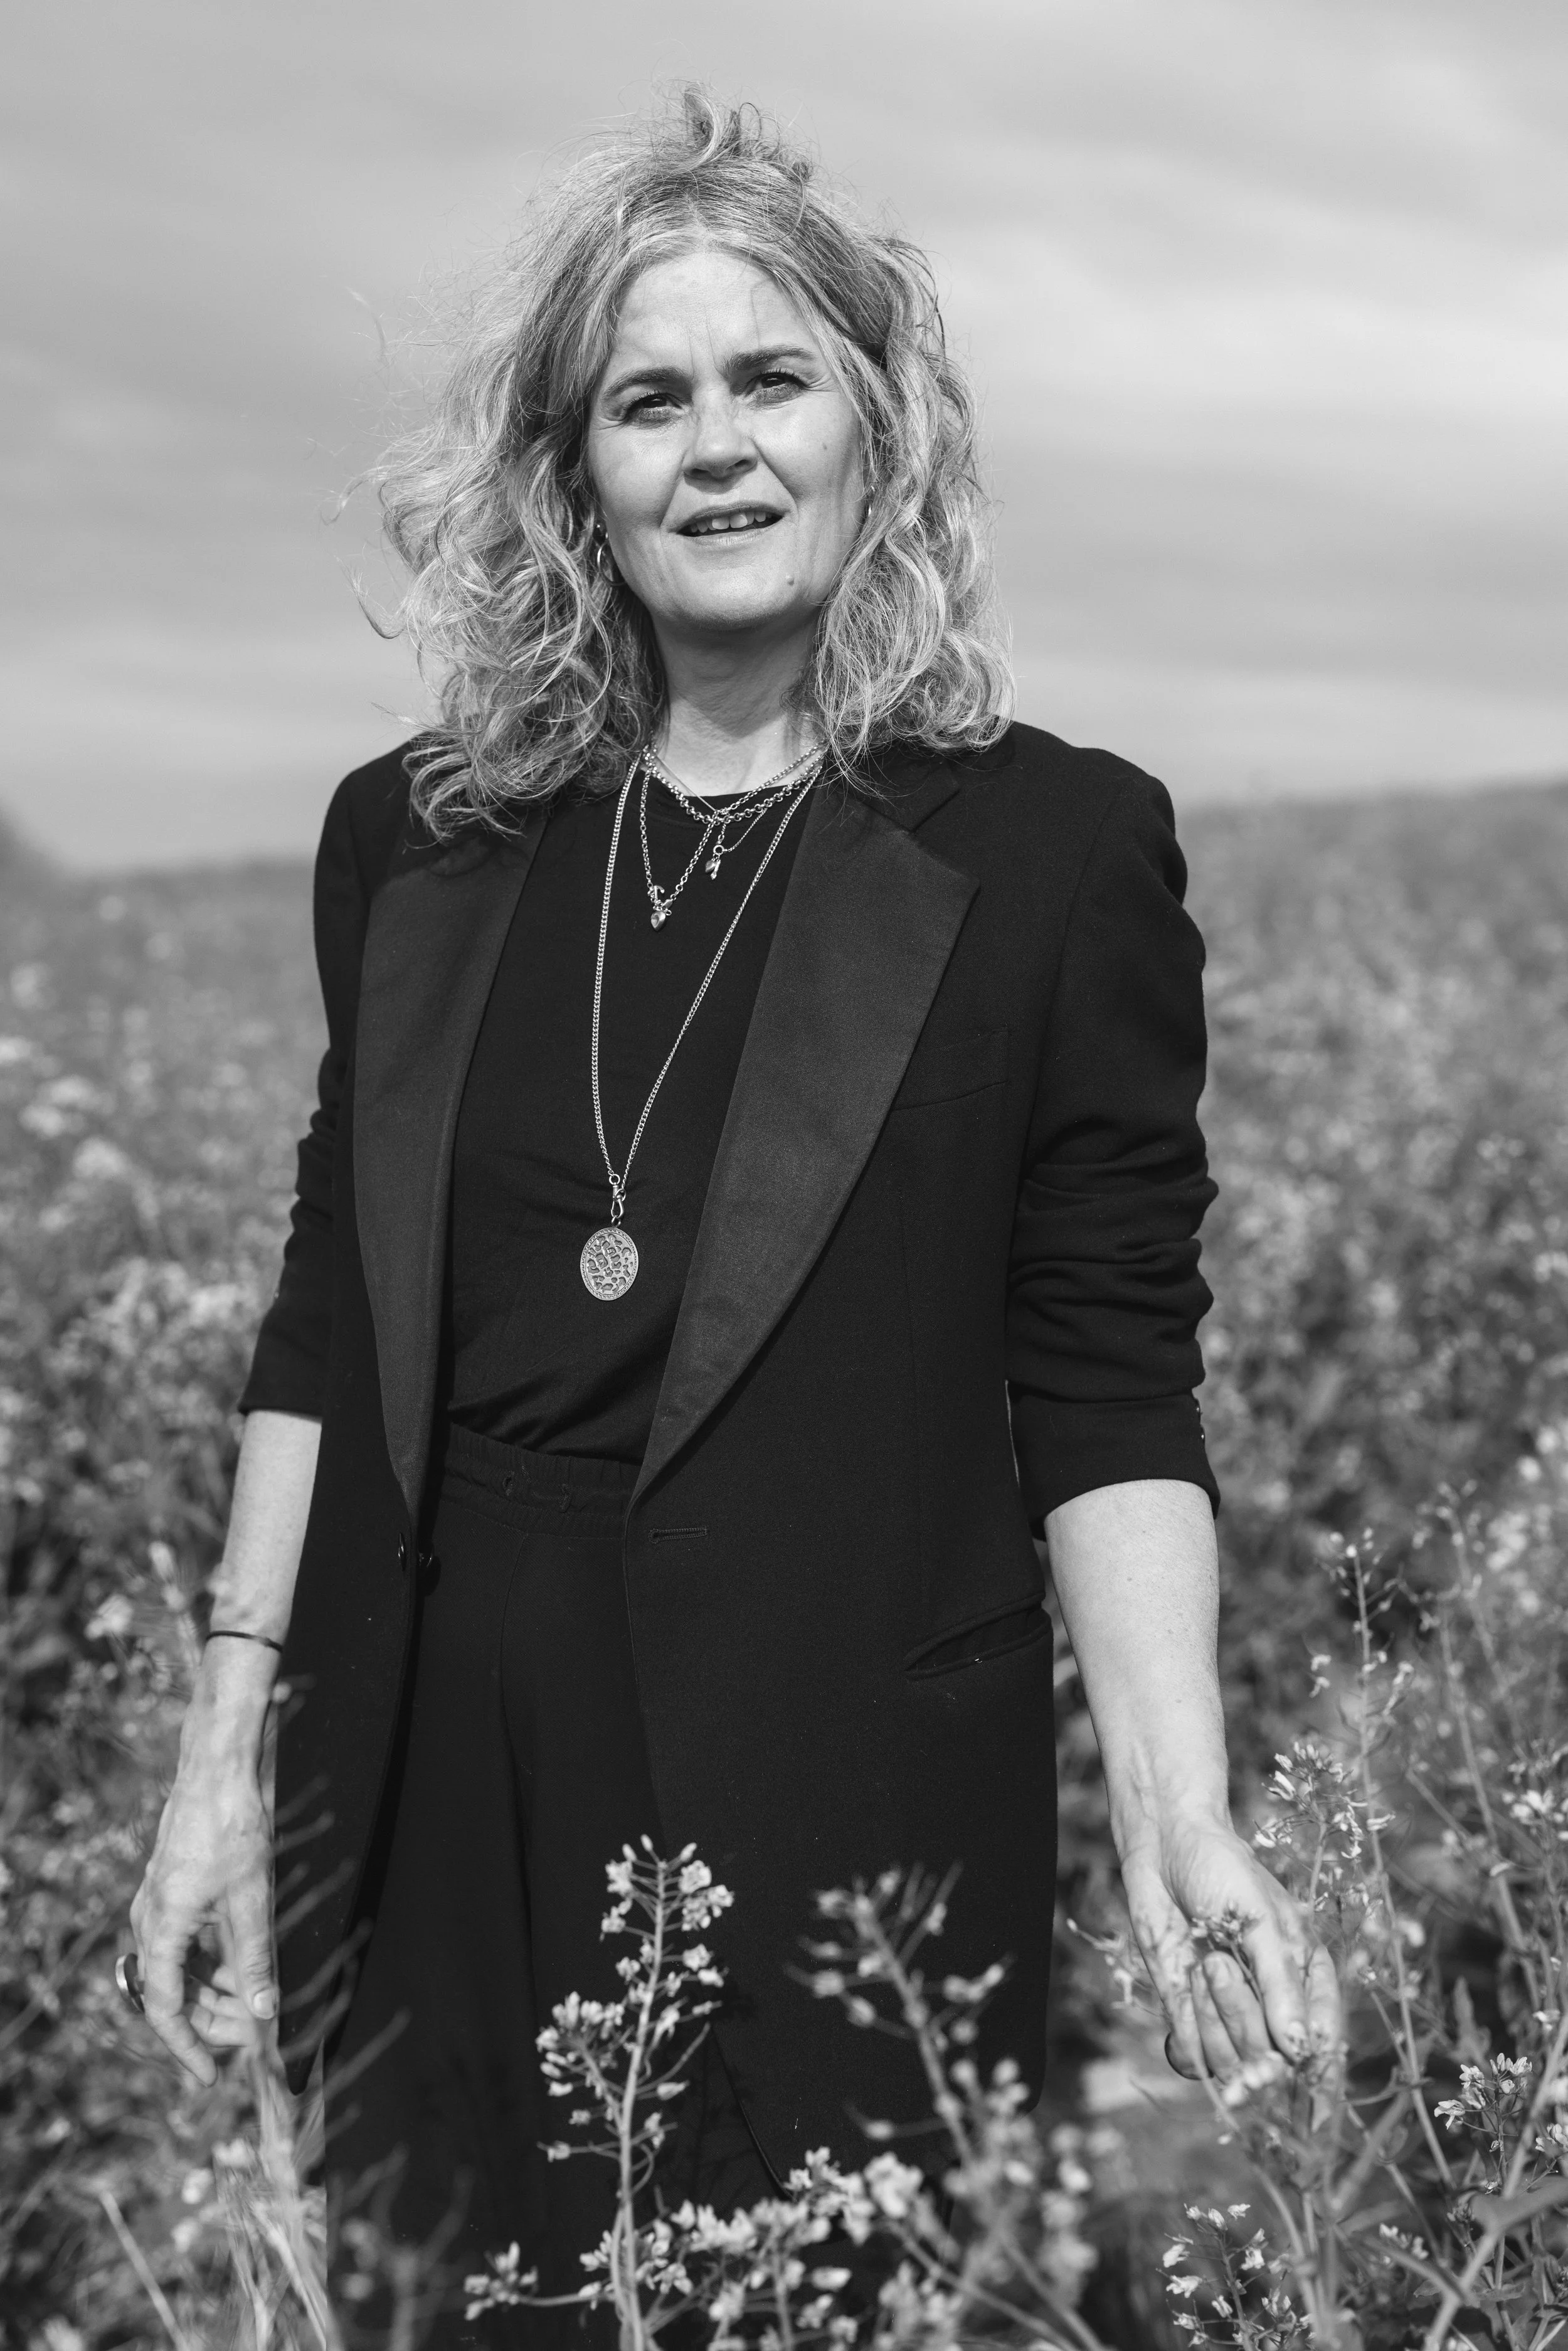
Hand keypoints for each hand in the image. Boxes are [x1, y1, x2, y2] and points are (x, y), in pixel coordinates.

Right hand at [128, 1732, 276, 2084]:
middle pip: (175, 1993)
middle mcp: (152, 1922)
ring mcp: (162, 1906)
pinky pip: (189, 1943)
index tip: (209, 2078)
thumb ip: (254, 1959)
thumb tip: (264, 2013)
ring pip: (184, 1969)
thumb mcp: (252, 1900)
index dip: (187, 2048)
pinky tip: (246, 1972)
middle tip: (252, 2039)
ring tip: (255, 2009)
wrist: (218, 1770)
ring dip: (216, 1993)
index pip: (166, 2009)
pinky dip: (215, 1963)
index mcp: (161, 1930)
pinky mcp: (177, 1892)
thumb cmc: (232, 1829)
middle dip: (212, 2021)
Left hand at [1120, 1809, 1340, 2084]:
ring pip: (1232, 2064)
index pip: (1323, 2053)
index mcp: (1311, 1984)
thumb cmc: (1226, 1875)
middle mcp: (1276, 2012)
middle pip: (1272, 2063)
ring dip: (1214, 2014)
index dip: (1319, 2089)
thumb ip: (1281, 1985)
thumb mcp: (1263, 1921)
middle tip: (1220, 1965)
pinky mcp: (1193, 2021)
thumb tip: (1300, 2050)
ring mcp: (1233, 2019)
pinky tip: (1185, 1977)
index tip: (1307, 2112)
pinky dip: (1189, 2025)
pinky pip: (1195, 2058)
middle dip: (1244, 2020)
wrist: (1167, 1851)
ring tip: (1205, 1959)